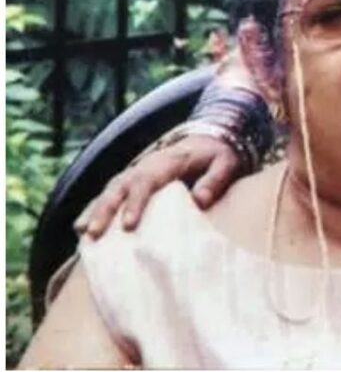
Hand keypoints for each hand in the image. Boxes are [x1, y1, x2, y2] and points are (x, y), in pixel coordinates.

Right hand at [74, 136, 242, 236]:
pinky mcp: (134, 180)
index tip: (128, 226)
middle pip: (120, 185)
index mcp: (168, 161)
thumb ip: (215, 180)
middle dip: (105, 209)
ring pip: (111, 189)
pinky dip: (96, 207)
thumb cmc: (218, 155)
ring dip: (96, 209)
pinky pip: (111, 193)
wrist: (210, 138)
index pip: (147, 181)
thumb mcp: (226, 163)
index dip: (136, 203)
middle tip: (93, 233)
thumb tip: (200, 200)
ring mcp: (138, 171)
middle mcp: (147, 165)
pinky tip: (83, 227)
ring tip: (83, 233)